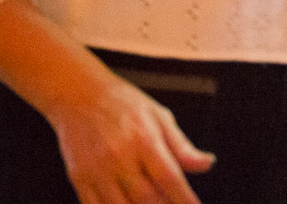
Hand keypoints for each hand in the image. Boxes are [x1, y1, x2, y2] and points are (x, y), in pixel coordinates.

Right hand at [51, 73, 214, 203]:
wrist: (79, 94)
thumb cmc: (123, 103)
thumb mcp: (159, 116)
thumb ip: (182, 146)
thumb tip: (207, 164)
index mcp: (144, 138)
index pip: (168, 177)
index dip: (184, 198)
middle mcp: (120, 156)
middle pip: (147, 198)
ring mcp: (97, 170)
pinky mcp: (79, 179)